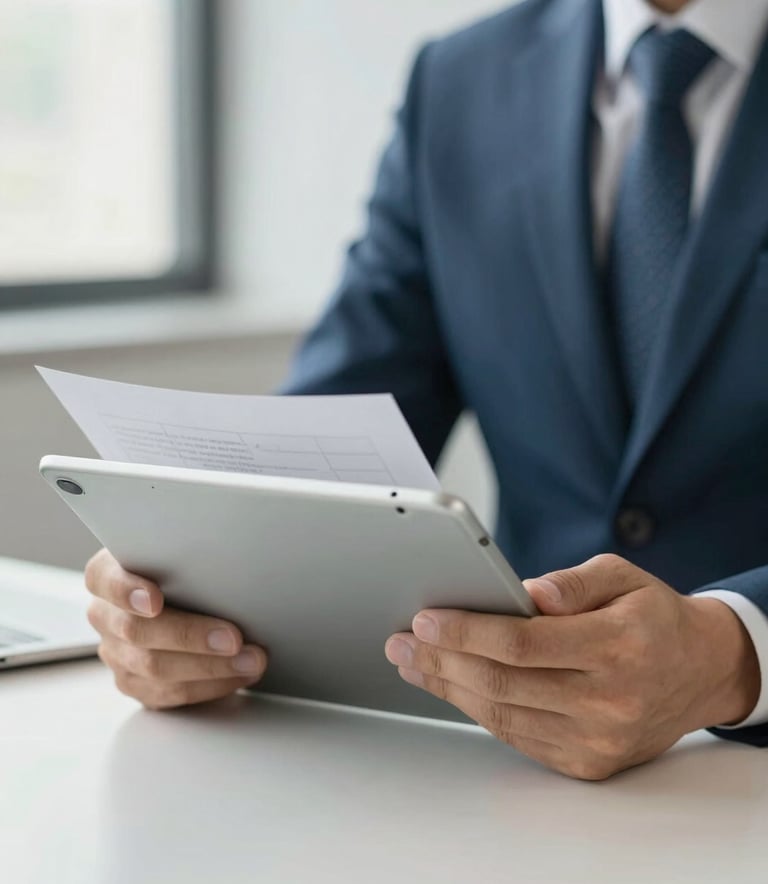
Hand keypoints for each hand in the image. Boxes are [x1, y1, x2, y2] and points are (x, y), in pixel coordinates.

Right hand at [84, 548, 267, 708]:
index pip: (105, 579)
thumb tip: (229, 561)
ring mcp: (116, 652)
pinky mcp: (135, 683)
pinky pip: (169, 693)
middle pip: (136, 631)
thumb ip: (188, 556)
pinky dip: (211, 685)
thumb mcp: (181, 552)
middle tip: (233, 638)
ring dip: (211, 666)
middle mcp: (105, 615)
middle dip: (190, 636)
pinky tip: (241, 673)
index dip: (127, 591)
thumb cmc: (183, 567)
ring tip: (251, 659)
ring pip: (154, 668)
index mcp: (106, 575)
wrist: (186, 595)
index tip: (154, 601)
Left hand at [385, 554, 759, 779]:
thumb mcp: (622, 576)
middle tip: (401, 641)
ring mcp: (598, 739)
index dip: (466, 632)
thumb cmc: (651, 616)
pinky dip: (478, 711)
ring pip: (503, 715)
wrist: (699, 671)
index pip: (522, 643)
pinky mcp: (588, 763)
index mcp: (617, 646)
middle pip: (503, 683)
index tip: (424, 619)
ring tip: (413, 663)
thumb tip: (526, 593)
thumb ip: (573, 582)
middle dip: (441, 661)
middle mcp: (608, 701)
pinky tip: (452, 687)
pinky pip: (518, 737)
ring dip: (448, 688)